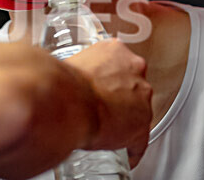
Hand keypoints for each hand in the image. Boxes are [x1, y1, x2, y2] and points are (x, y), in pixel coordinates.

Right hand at [65, 39, 152, 166]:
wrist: (67, 101)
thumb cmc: (62, 83)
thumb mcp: (70, 64)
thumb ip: (78, 69)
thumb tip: (61, 77)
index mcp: (115, 50)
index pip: (120, 63)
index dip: (112, 78)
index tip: (104, 86)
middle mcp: (134, 69)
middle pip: (134, 85)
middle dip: (122, 97)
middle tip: (104, 107)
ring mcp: (141, 97)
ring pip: (139, 110)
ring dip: (127, 119)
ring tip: (109, 129)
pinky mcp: (142, 124)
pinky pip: (139, 141)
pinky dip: (130, 148)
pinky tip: (123, 153)